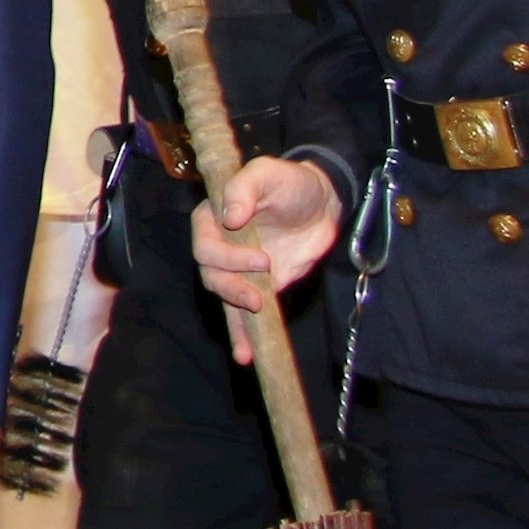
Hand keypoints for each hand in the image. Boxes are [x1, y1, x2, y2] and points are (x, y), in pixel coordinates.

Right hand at [191, 155, 344, 355]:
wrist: (324, 204)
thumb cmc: (291, 182)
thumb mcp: (269, 173)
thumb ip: (246, 187)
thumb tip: (230, 216)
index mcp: (213, 218)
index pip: (204, 244)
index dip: (226, 257)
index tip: (262, 259)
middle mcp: (220, 246)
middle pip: (210, 274)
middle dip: (232, 287)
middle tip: (259, 295)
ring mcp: (238, 269)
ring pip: (224, 296)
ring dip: (235, 313)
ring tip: (255, 319)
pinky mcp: (259, 287)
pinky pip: (243, 314)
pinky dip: (243, 335)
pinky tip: (246, 355)